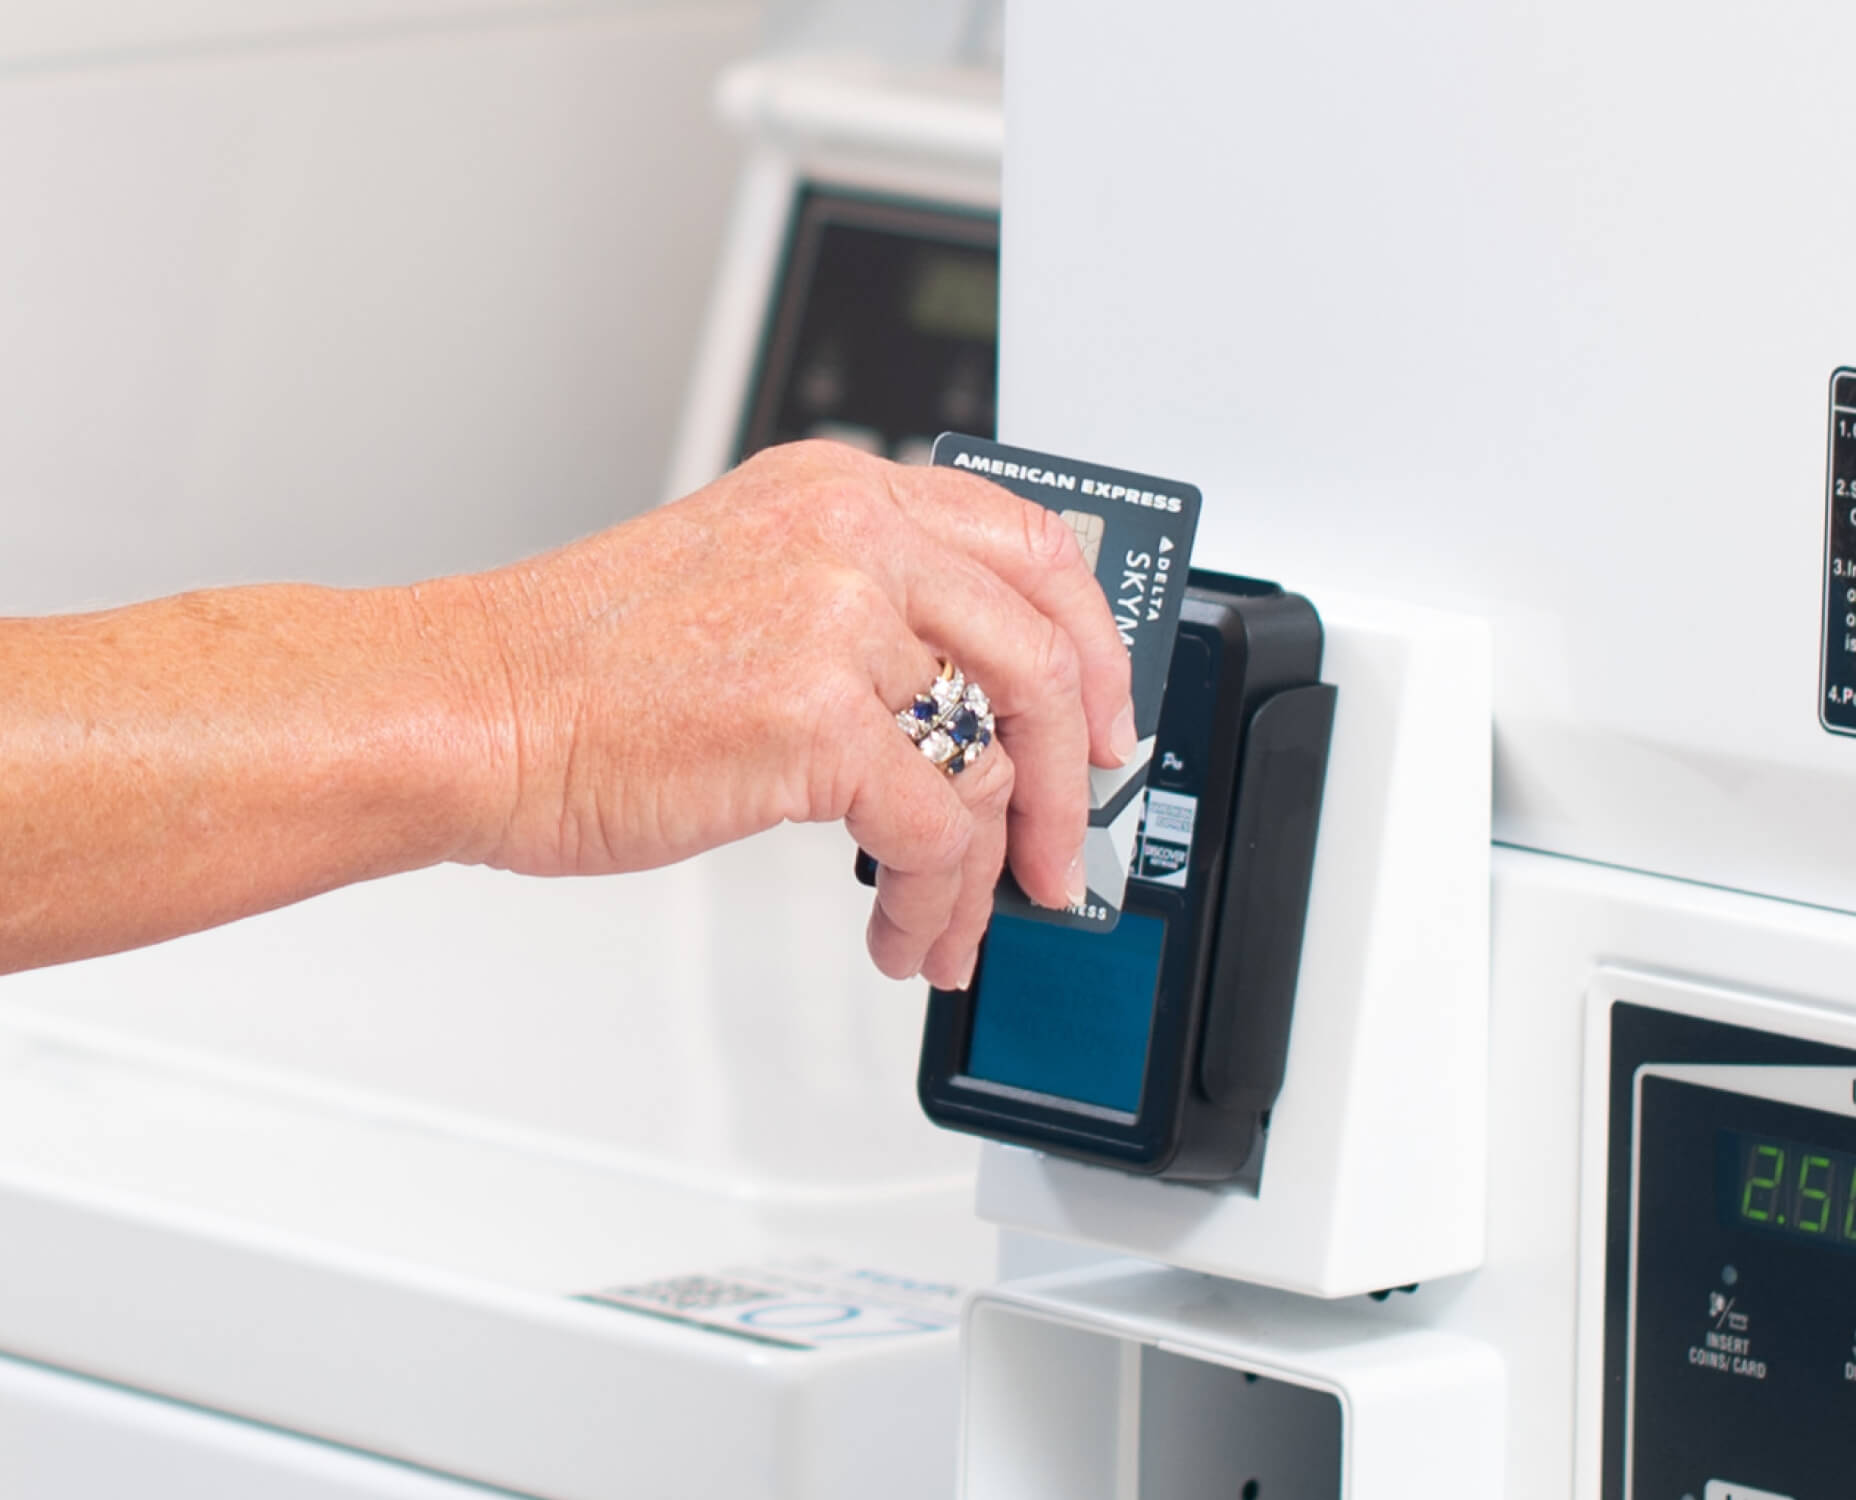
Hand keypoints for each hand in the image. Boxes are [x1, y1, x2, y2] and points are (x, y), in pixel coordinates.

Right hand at [463, 440, 1135, 988]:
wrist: (467, 708)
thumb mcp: (744, 583)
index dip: (1095, 644)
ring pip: (997, 756)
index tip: (1106, 719)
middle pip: (1044, 652)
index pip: (1031, 547)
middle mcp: (853, 536)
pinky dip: (937, 903)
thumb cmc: (578, 666)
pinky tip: (903, 932)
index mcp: (841, 494)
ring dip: (995, 867)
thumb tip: (961, 712)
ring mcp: (839, 620)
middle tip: (1068, 850)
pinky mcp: (818, 719)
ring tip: (958, 922)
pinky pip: (940, 831)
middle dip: (1075, 779)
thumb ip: (862, 614)